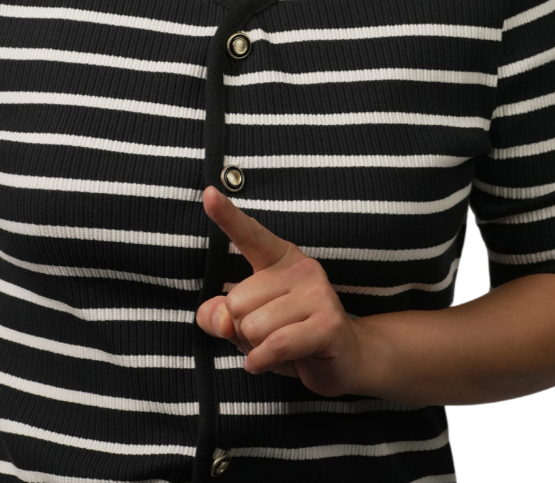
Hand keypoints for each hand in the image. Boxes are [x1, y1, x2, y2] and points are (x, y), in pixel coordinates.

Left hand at [195, 185, 363, 397]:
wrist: (346, 360)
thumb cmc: (290, 336)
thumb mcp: (246, 325)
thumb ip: (219, 316)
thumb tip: (217, 316)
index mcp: (278, 257)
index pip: (248, 235)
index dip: (226, 215)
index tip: (208, 193)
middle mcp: (300, 267)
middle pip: (237, 301)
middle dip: (241, 330)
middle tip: (268, 335)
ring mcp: (318, 293)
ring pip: (253, 326)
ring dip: (255, 348)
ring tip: (277, 347)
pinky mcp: (328, 324)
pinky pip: (275, 344)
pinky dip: (261, 360)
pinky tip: (263, 362)